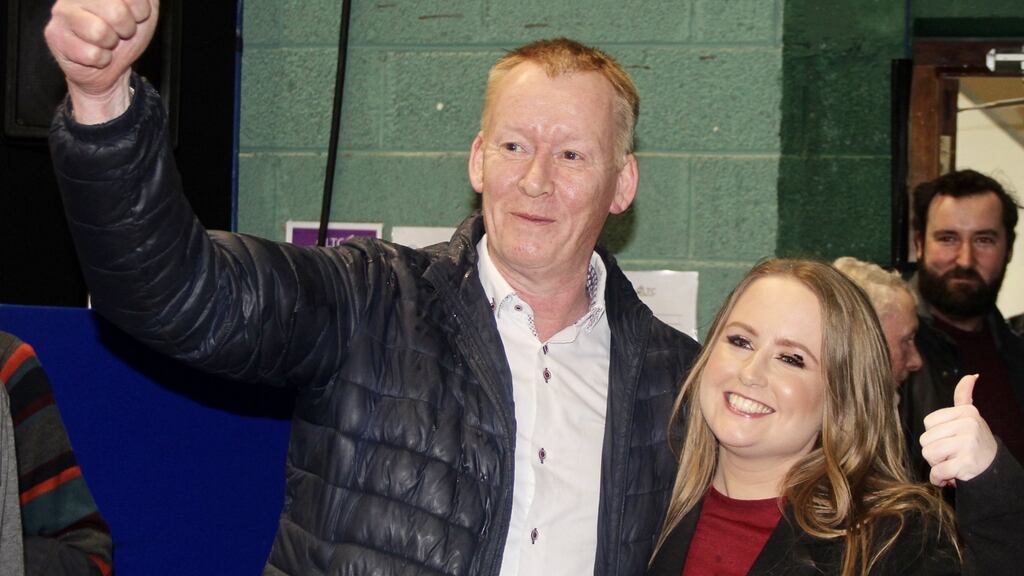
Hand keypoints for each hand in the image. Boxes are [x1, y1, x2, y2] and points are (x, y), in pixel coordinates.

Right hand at [44, 0, 158, 123]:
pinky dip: (100, 59)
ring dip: (110, 44)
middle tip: (119, 31)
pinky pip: (91, 54)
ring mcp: (62, 11)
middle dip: (126, 29)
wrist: (109, 66)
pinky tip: (94, 53)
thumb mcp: (146, 9)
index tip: (133, 16)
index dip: (140, 12)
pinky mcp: (54, 35)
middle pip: (116, 12)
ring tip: (106, 42)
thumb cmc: (125, 33)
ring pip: (99, 32)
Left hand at [919, 374, 997, 486]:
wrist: (993, 467)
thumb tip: (970, 376)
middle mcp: (968, 424)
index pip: (928, 423)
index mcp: (966, 412)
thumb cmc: (974, 440)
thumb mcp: (970, 416)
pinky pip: (937, 471)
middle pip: (925, 440)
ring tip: (952, 461)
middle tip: (952, 452)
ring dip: (936, 464)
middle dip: (934, 451)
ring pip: (928, 454)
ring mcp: (968, 443)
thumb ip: (964, 396)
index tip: (951, 438)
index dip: (935, 434)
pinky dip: (939, 477)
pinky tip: (951, 475)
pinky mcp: (966, 462)